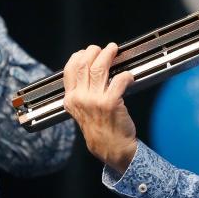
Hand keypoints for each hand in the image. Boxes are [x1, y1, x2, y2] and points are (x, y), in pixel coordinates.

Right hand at [63, 43, 137, 173]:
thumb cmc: (99, 129)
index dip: (79, 56)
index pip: (69, 69)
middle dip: (95, 51)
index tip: (86, 52)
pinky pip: (119, 79)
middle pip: (85, 64)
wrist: (111, 148)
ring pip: (100, 67)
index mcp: (70, 99)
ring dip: (108, 55)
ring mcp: (95, 100)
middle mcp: (80, 98)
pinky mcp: (111, 102)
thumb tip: (89, 69)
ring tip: (114, 50)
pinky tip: (129, 76)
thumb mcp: (81, 112)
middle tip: (105, 49)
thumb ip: (81, 93)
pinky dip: (126, 75)